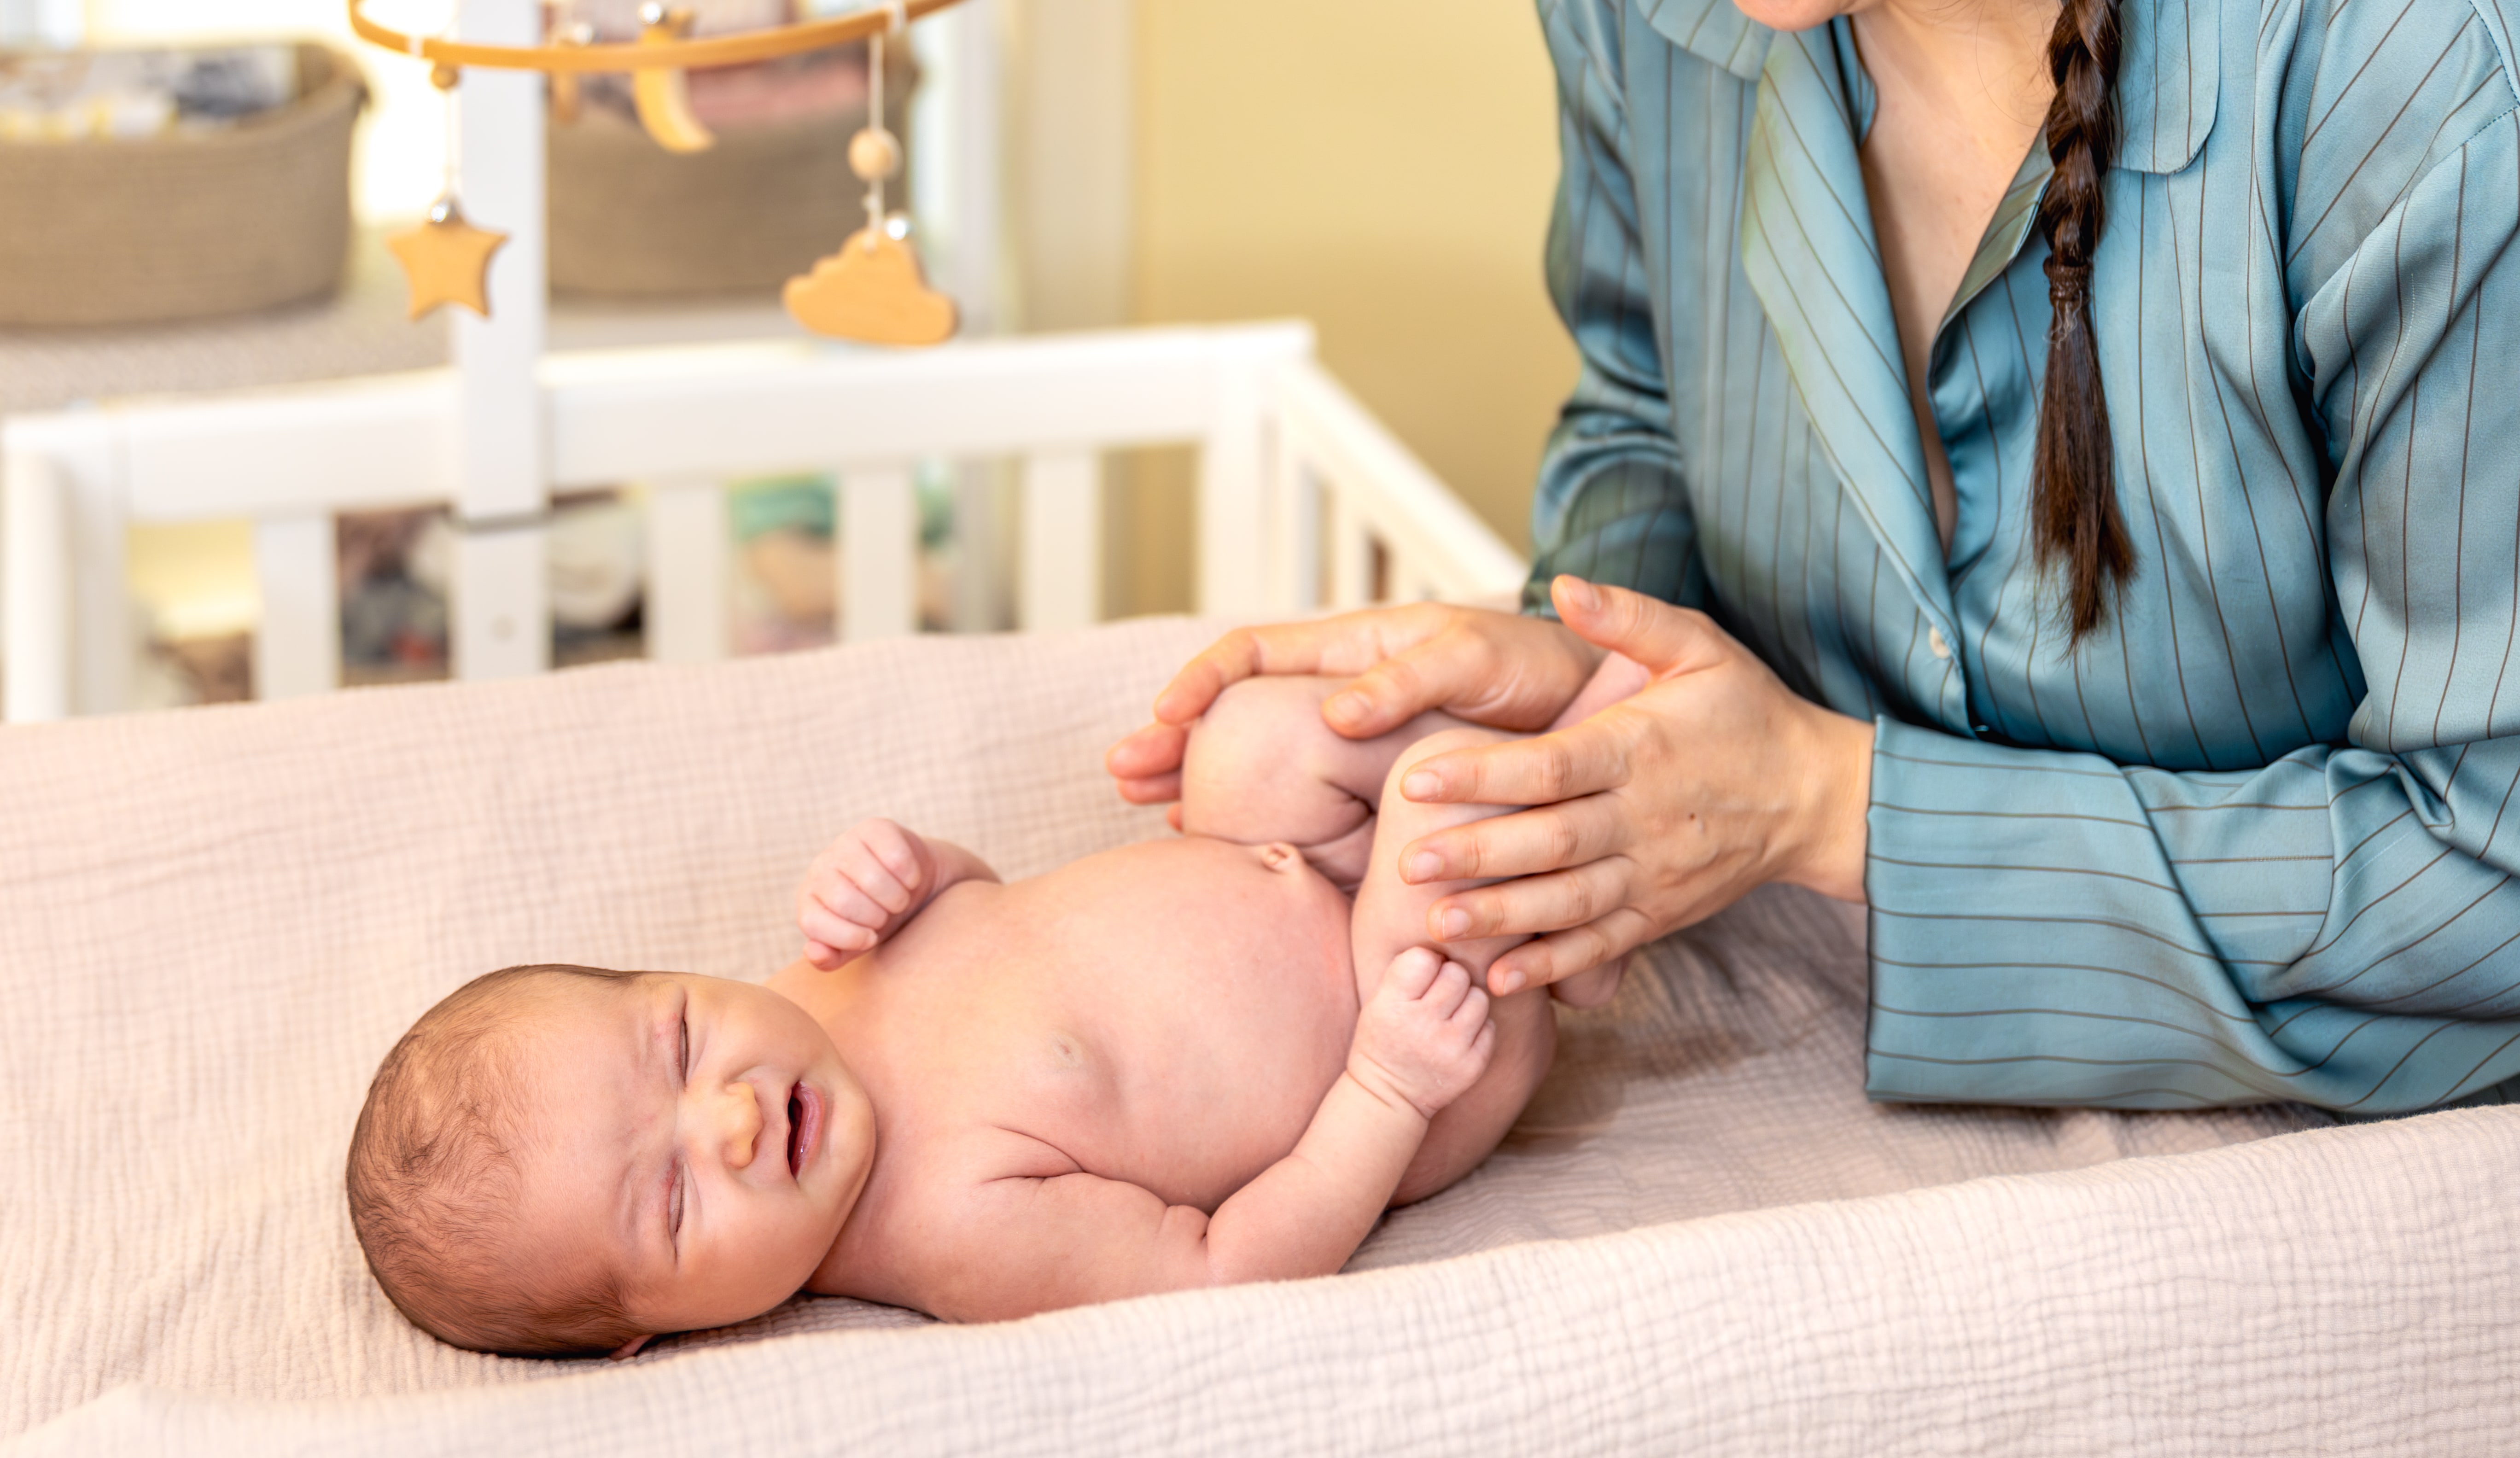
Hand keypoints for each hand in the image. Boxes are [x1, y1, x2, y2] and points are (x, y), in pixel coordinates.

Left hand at [797, 818, 937, 968]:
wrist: (913, 885)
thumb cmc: (879, 917)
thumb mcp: (856, 943)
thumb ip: (832, 956)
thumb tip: (815, 953)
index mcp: (810, 900)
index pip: (814, 923)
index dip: (848, 937)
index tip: (871, 937)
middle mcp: (821, 868)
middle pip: (844, 901)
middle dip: (876, 916)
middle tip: (886, 914)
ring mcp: (846, 844)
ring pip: (871, 879)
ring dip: (896, 898)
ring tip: (899, 899)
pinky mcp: (875, 828)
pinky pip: (895, 857)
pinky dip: (910, 876)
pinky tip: (909, 879)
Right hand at [1105, 602, 1605, 815]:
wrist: (1592, 708)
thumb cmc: (1538, 670)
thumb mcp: (1476, 661)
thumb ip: (1410, 680)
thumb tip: (1340, 712)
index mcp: (1357, 649)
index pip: (1254, 650)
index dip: (1203, 679)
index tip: (1165, 715)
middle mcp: (1345, 693)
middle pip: (1238, 709)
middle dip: (1177, 737)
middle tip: (1124, 777)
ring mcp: (1358, 743)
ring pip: (1260, 756)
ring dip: (1206, 779)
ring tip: (1156, 813)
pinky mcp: (1381, 787)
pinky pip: (1305, 799)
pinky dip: (1261, 817)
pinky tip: (1232, 843)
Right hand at [1346, 947, 1496, 1119]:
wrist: (1388, 1097)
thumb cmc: (1383, 1038)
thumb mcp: (1377, 1001)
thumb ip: (1406, 970)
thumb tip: (1447, 932)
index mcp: (1392, 1006)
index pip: (1424, 957)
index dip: (1425, 962)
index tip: (1420, 977)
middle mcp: (1421, 1026)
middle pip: (1456, 974)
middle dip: (1449, 979)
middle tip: (1438, 996)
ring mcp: (1450, 1048)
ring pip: (1479, 997)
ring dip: (1467, 1001)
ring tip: (1450, 1015)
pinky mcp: (1472, 1066)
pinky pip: (1489, 1026)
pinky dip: (1478, 1027)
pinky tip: (1458, 1037)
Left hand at [1398, 577, 1873, 995]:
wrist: (1817, 796)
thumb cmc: (1747, 713)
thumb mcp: (1700, 646)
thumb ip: (1629, 617)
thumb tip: (1562, 584)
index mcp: (1640, 748)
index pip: (1551, 765)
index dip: (1482, 773)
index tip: (1416, 780)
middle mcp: (1643, 817)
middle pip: (1550, 840)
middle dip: (1476, 853)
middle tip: (1407, 862)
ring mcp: (1653, 874)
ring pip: (1568, 902)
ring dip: (1503, 917)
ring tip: (1437, 925)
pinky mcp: (1661, 914)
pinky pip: (1603, 946)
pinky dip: (1555, 966)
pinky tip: (1503, 978)